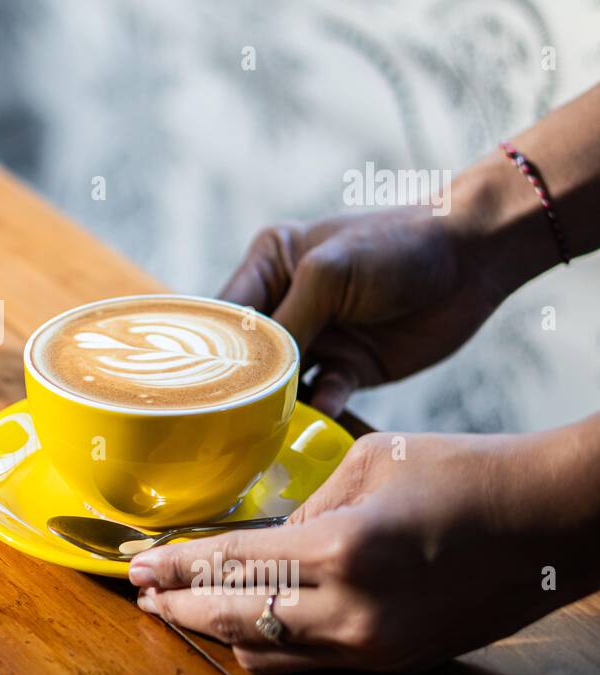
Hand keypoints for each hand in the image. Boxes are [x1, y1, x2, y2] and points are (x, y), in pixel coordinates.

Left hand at [127, 425, 599, 674]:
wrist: (551, 519)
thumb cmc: (463, 472)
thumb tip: (266, 542)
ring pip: (268, 651)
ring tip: (183, 607)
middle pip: (234, 620)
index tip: (135, 564)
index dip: (174, 566)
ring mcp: (376, 645)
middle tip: (143, 592)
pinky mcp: (397, 661)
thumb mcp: (367, 465)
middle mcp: (352, 610)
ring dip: (219, 630)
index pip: (230, 565)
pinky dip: (270, 643)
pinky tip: (246, 623)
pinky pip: (310, 663)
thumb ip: (304, 509)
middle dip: (179, 606)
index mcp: (341, 548)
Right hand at [219, 198, 511, 416]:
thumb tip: (253, 374)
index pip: (224, 313)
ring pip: (281, 382)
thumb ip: (288, 322)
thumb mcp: (329, 273)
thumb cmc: (395, 246)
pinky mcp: (350, 367)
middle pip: (248, 354)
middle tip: (226, 415)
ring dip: (276, 403)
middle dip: (241, 382)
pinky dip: (318, 412)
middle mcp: (286, 303)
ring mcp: (318, 338)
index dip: (209, 347)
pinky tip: (317, 420)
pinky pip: (323, 397)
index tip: (199, 383)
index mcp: (268, 265)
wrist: (475, 259)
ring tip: (264, 428)